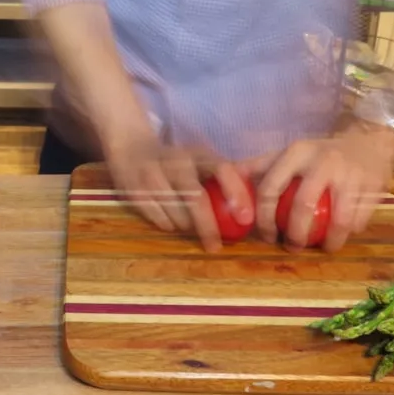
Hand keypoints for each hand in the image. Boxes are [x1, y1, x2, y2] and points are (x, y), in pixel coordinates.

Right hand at [106, 136, 253, 253]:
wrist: (131, 148)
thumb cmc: (178, 161)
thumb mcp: (201, 159)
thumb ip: (229, 175)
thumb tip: (262, 198)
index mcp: (198, 153)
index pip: (222, 169)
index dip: (236, 193)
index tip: (246, 219)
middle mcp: (176, 162)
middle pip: (196, 198)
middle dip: (208, 226)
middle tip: (216, 246)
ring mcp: (153, 176)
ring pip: (176, 214)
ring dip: (188, 228)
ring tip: (191, 229)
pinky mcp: (135, 191)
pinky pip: (159, 220)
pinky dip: (169, 226)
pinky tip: (172, 222)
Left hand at [251, 124, 393, 252]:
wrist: (368, 140)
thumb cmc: (319, 154)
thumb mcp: (290, 153)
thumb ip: (259, 166)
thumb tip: (225, 176)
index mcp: (296, 152)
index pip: (270, 188)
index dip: (264, 219)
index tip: (266, 236)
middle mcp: (322, 160)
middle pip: (302, 206)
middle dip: (295, 234)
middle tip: (292, 247)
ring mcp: (350, 173)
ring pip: (337, 219)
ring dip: (328, 241)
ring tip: (322, 248)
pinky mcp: (373, 185)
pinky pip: (358, 219)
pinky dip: (348, 233)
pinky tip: (341, 236)